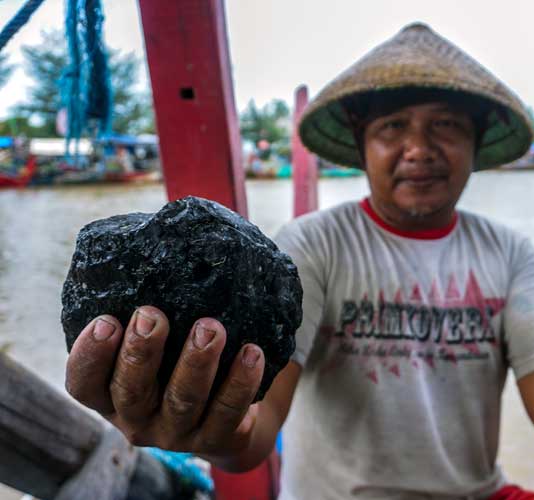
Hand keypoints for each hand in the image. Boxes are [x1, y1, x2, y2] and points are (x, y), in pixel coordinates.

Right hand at [65, 306, 264, 455]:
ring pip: (183, 401)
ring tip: (211, 328)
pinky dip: (240, 381)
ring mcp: (175, 433)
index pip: (83, 384)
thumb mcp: (159, 339)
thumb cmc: (179, 358)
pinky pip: (228, 411)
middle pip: (131, 392)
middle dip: (140, 352)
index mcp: (110, 395)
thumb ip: (153, 301)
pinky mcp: (214, 438)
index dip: (89, 355)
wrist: (225, 414)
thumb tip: (174, 233)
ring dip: (196, 362)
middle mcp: (137, 419)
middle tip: (152, 315)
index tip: (106, 320)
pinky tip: (252, 352)